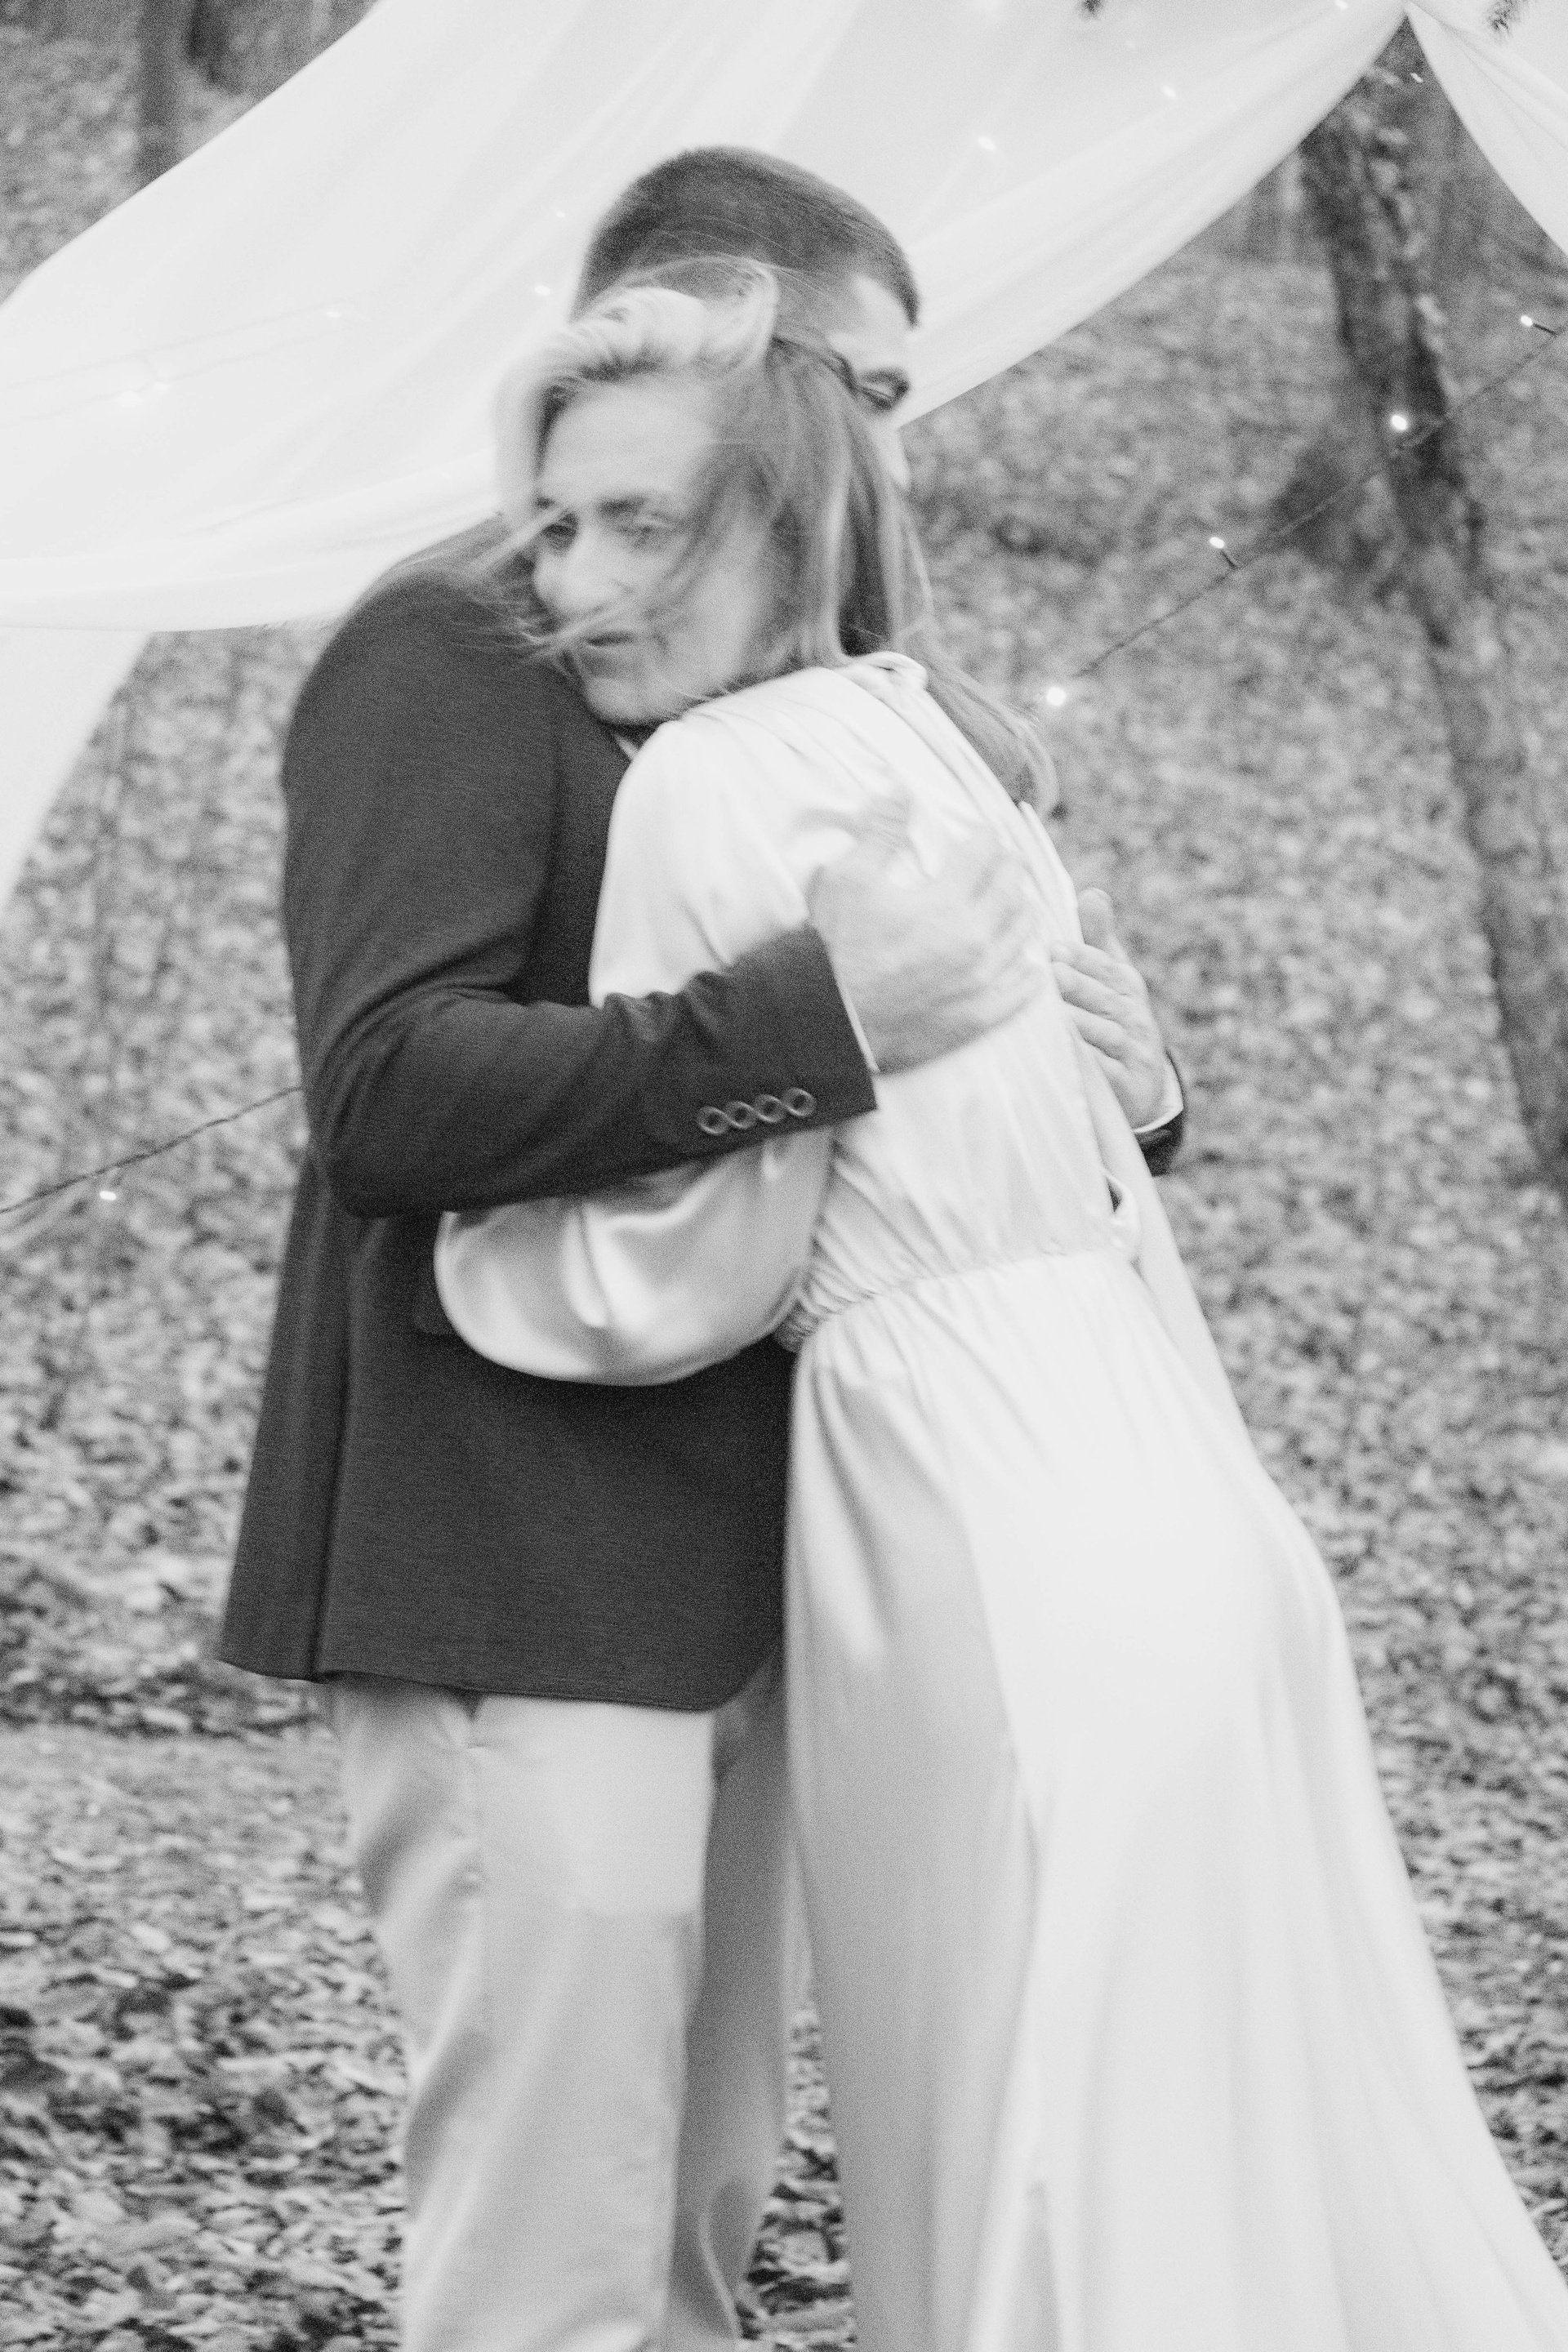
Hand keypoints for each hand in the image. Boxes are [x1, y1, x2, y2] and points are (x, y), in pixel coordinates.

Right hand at [808, 787, 1046, 1073]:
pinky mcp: (975, 1019)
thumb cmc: (834, 949)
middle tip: (1007, 860)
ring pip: (1021, 937)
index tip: (984, 832)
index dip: (986, 837)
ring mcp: (978, 982)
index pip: (983, 854)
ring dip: (1023, 912)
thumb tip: (899, 790)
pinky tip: (1030, 965)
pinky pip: (1020, 993)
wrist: (829, 1023)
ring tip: (1018, 902)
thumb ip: (881, 833)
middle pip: (1011, 891)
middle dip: (1011, 868)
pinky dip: (1029, 974)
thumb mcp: (848, 880)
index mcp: (944, 902)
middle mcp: (972, 940)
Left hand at [1050, 889, 1171, 1127]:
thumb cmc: (1113, 1022)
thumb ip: (1097, 941)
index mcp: (1128, 988)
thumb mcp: (1111, 982)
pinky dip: (1087, 1065)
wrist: (1140, 1090)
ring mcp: (1134, 1054)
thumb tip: (1090, 893)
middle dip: (1078, 985)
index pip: (1107, 967)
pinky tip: (1063, 1056)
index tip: (1054, 949)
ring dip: (1079, 1023)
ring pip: (1105, 1035)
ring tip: (1052, 1014)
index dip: (1082, 958)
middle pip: (1105, 998)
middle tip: (1051, 974)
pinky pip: (1106, 1074)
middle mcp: (1136, 1018)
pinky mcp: (1128, 1087)